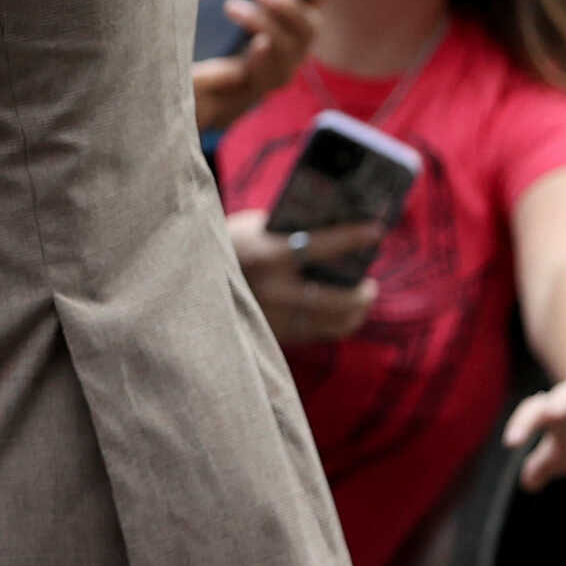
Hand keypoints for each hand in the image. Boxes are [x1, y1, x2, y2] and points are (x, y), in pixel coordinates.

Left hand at [192, 0, 328, 133]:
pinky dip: (262, 58)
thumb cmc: (219, 27)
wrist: (190, 77)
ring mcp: (277, 71)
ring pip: (287, 50)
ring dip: (265, 25)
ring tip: (235, 7)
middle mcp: (291, 47)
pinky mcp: (255, 91)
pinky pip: (266, 75)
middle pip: (307, 27)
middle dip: (289, 5)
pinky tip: (254, 46)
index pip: (314, 3)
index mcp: (290, 22)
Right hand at [228, 209, 379, 343]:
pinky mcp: (275, 337)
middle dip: (363, 293)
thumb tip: (331, 228)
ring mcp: (275, 318)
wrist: (189, 280)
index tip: (376, 231)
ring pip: (334, 323)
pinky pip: (318, 334)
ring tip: (359, 300)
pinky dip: (334, 323)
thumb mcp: (250, 228)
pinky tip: (339, 314)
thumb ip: (286, 230)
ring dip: (355, 312)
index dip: (354, 238)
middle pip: (339, 299)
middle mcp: (274, 291)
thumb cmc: (225, 246)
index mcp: (267, 256)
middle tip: (369, 283)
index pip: (322, 246)